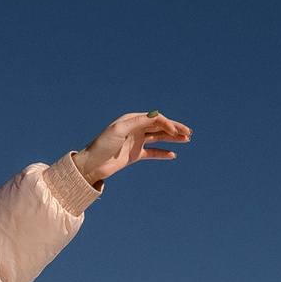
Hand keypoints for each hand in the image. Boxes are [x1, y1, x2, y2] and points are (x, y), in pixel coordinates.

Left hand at [76, 112, 190, 183]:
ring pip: (159, 138)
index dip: (167, 124)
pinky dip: (162, 154)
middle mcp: (135, 129)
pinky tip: (172, 155)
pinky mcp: (135, 155)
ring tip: (186, 140)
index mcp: (132, 120)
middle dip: (175, 129)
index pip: (155, 118)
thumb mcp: (118, 130)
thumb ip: (138, 122)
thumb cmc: (102, 145)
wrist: (91, 166)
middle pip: (159, 127)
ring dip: (172, 139)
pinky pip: (152, 153)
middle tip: (189, 133)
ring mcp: (136, 142)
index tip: (174, 132)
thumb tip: (157, 115)